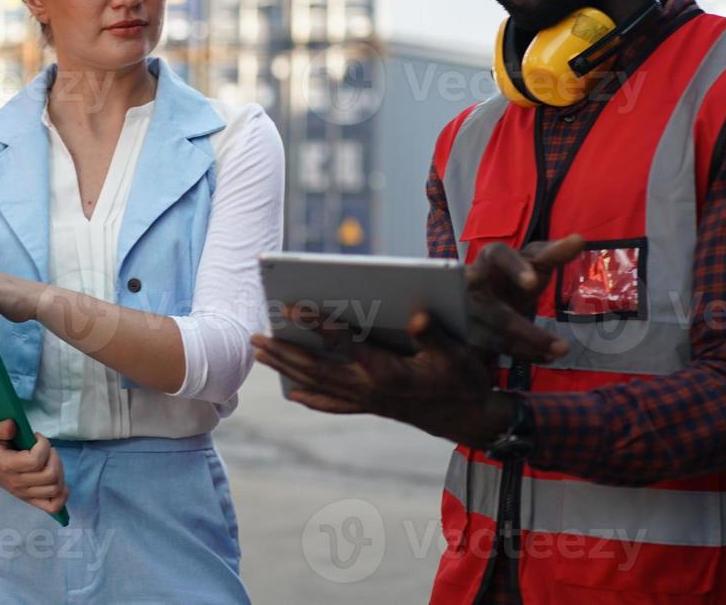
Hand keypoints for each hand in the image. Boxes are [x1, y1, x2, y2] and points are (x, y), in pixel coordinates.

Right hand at [0, 420, 67, 515]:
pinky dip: (61, 495)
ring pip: (55, 489)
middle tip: (45, 448)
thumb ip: (1, 428)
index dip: (43, 445)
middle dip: (53, 457)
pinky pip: (52, 506)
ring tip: (49, 460)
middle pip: (50, 476)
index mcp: (8, 466)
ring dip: (59, 471)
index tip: (36, 437)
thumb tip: (13, 426)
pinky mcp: (29, 498)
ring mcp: (24, 493)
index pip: (36, 461)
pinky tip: (57, 479)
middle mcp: (17, 483)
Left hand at [251, 309, 515, 447]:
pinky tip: (294, 394)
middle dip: (284, 351)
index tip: (294, 305)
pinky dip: (312, 397)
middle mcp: (368, 388)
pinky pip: (333, 403)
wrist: (470, 419)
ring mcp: (366, 399)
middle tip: (255, 336)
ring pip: (317, 384)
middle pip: (316, 367)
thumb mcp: (456, 354)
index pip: (344, 342)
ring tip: (262, 353)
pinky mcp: (370, 406)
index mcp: (386, 370)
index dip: (318, 322)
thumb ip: (433, 334)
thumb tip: (416, 315)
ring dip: (287, 368)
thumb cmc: (463, 380)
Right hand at [464, 234, 583, 361]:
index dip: (513, 269)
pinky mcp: (469, 334)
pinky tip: (547, 356)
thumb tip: (580, 240)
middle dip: (525, 330)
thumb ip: (553, 253)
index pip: (497, 256)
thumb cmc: (509, 275)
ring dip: (530, 345)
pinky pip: (496, 348)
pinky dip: (524, 353)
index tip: (533, 283)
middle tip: (563, 344)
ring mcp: (466, 313)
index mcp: (489, 259)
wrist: (476, 297)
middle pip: (494, 311)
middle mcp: (471, 285)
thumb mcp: (531, 261)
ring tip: (562, 350)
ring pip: (497, 334)